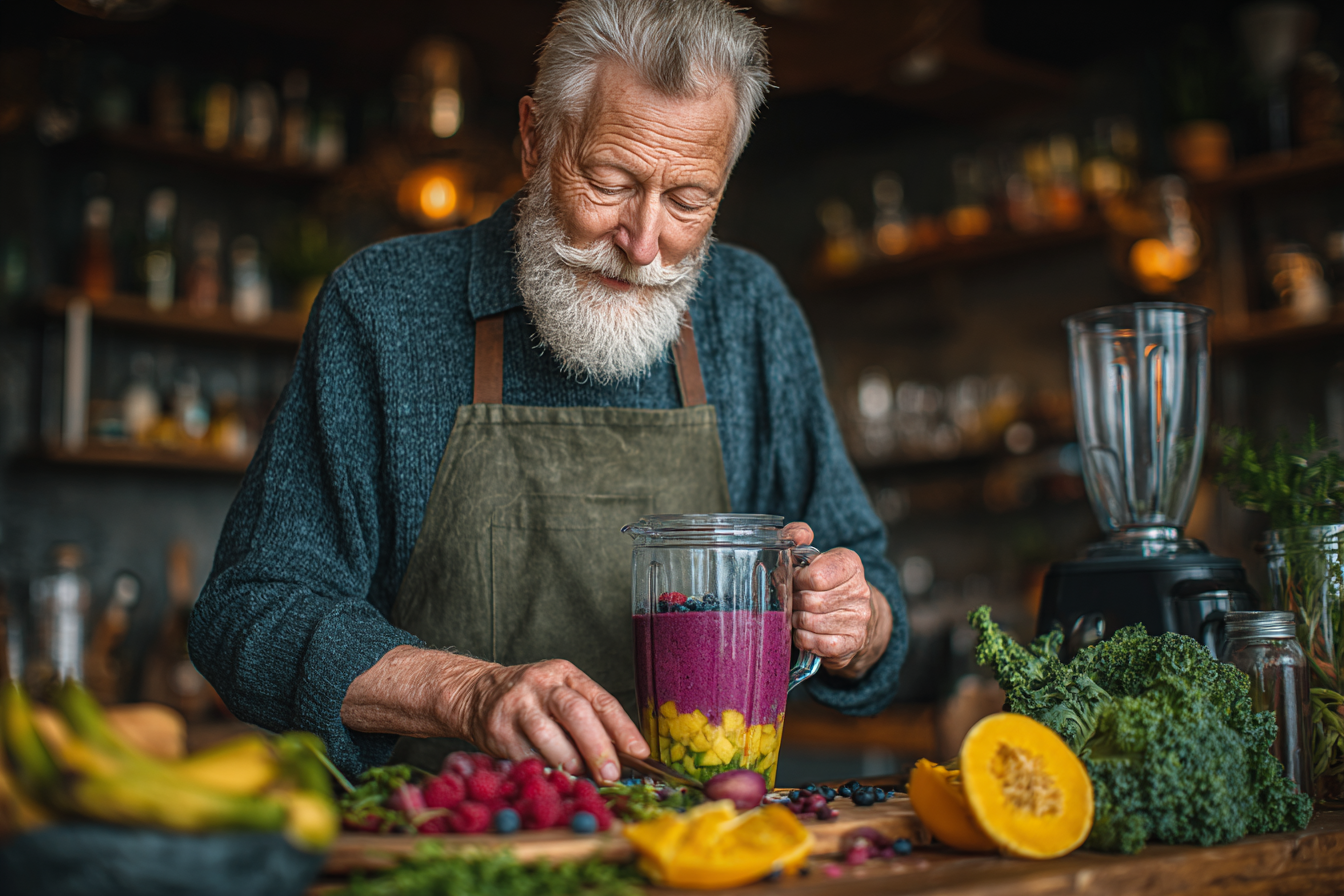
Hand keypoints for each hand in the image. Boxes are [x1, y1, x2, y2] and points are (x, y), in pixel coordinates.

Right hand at [451, 658, 648, 782]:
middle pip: (576, 713)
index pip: (601, 700)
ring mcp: (517, 705)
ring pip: (548, 734)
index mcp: (566, 674)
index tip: (639, 752)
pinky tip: (552, 775)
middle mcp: (542, 684)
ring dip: (568, 760)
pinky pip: (524, 754)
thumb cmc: (533, 700)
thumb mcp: (561, 694)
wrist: (477, 693)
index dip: (623, 728)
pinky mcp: (498, 729)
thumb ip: (588, 719)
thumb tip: (622, 757)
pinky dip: (542, 769)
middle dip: (597, 747)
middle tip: (611, 775)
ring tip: (579, 775)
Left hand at [782, 522, 891, 678]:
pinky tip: (805, 632)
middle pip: (812, 601)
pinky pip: (820, 644)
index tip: (796, 580)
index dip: (798, 580)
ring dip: (797, 621)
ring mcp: (859, 618)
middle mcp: (860, 590)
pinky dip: (805, 639)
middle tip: (793, 601)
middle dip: (795, 602)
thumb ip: (796, 536)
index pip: (816, 576)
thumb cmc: (822, 582)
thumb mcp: (810, 555)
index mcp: (849, 563)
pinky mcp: (854, 641)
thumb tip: (800, 535)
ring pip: (812, 623)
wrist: (849, 612)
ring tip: (798, 615)